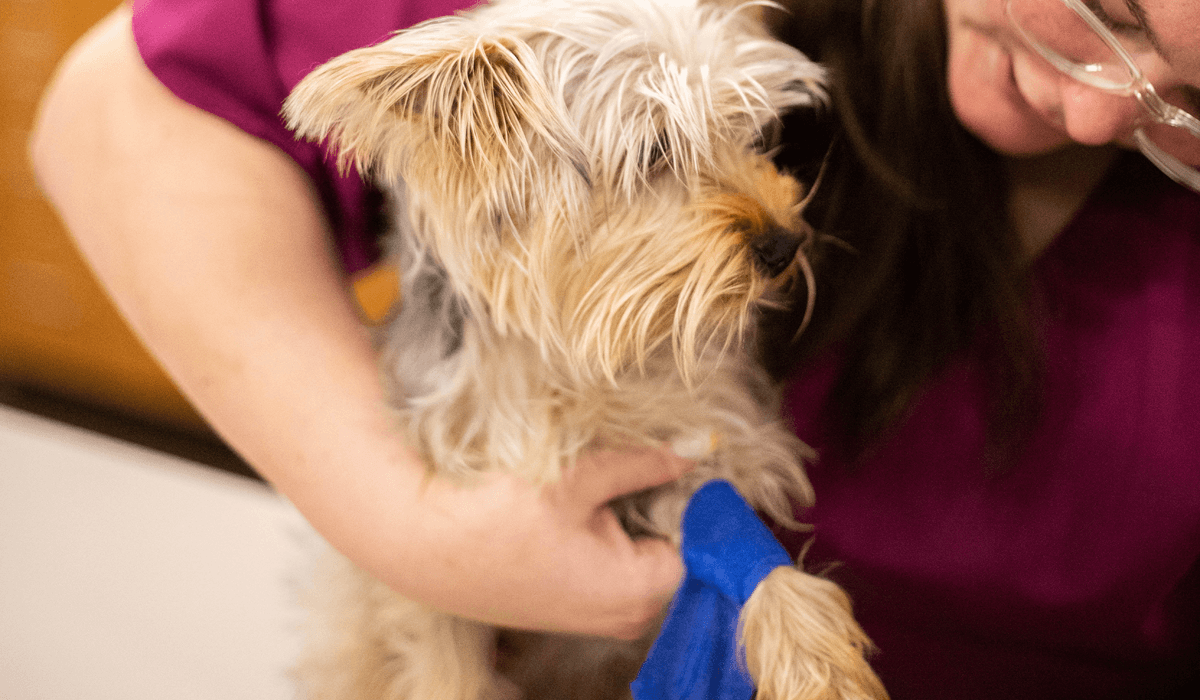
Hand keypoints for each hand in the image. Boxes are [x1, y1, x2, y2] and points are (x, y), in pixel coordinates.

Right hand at [377, 447, 692, 638]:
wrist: (421, 543)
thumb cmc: (496, 516)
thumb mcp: (579, 480)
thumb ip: (644, 464)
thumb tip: (694, 448)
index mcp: (638, 591)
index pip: (698, 541)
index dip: (693, 498)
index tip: (686, 461)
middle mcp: (625, 616)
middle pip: (673, 551)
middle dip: (663, 506)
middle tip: (642, 462)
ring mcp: (597, 616)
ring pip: (643, 557)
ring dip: (633, 518)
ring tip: (600, 485)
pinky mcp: (572, 606)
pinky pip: (613, 567)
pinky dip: (608, 535)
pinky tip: (580, 507)